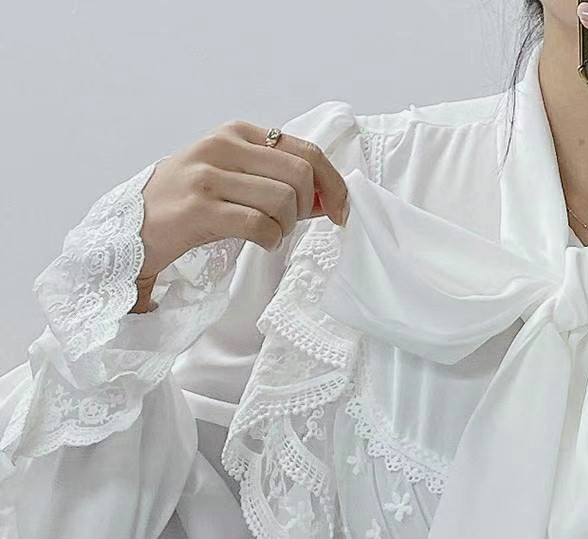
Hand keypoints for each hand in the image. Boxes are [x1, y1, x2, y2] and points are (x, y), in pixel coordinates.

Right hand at [136, 119, 350, 282]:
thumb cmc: (190, 204)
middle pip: (300, 174)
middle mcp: (223, 147)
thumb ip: (279, 181)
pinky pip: (259, 225)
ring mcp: (208, 176)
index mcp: (237, 133)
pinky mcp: (198, 209)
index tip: (340, 212)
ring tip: (269, 234)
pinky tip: (260, 242)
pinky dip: (271, 240)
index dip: (333, 184)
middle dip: (307, 208)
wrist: (134, 226)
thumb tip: (329, 197)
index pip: (307, 150)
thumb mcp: (234, 178)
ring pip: (283, 199)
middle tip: (290, 225)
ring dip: (286, 228)